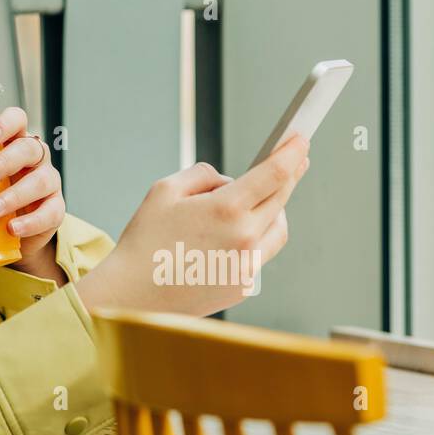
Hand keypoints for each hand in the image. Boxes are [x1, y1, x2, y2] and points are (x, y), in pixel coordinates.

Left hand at [0, 106, 65, 278]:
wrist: (11, 234)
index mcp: (12, 142)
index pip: (17, 119)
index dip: (6, 123)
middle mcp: (34, 158)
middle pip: (29, 148)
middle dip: (4, 161)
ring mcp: (48, 182)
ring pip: (41, 180)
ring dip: (15, 195)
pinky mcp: (54, 210)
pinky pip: (50, 212)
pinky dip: (31, 221)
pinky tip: (12, 228)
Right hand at [74, 133, 310, 316]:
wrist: (133, 293)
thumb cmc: (144, 240)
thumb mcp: (165, 190)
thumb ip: (204, 175)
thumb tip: (229, 181)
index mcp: (226, 209)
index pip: (274, 174)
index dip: (291, 153)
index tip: (300, 141)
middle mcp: (245, 238)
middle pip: (282, 199)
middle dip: (290, 176)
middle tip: (295, 161)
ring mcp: (247, 266)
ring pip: (278, 229)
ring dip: (274, 211)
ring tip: (255, 202)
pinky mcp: (243, 286)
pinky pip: (260, 255)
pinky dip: (254, 239)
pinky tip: (231, 237)